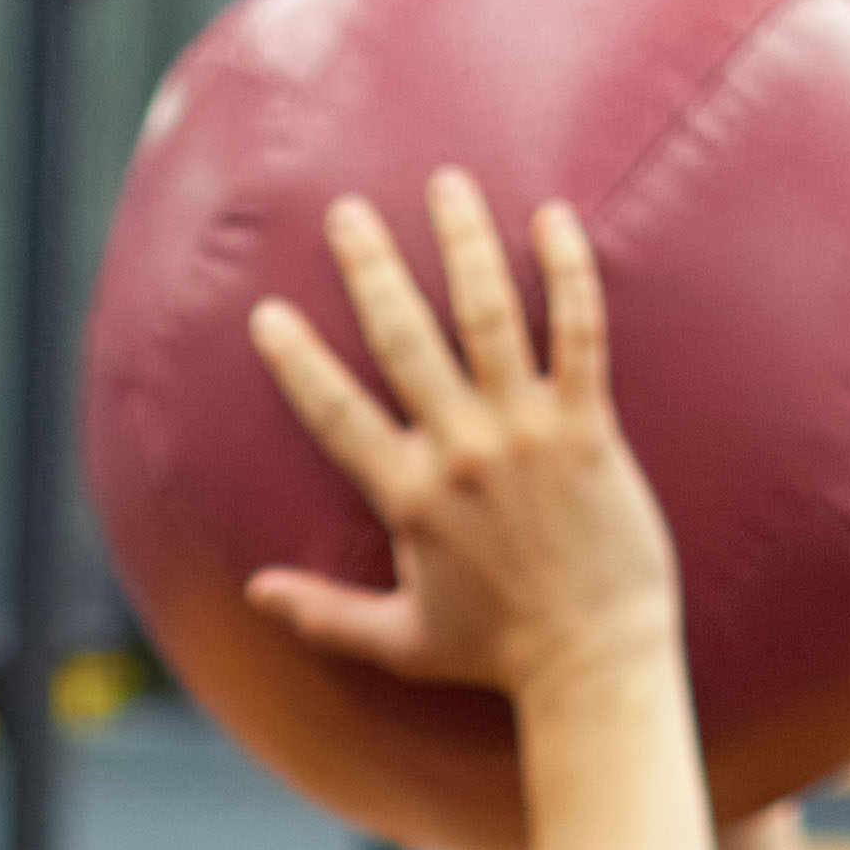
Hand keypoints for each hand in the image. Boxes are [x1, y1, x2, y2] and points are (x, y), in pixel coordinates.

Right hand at [239, 171, 679, 702]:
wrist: (594, 664)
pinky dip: (569, 273)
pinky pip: (581, 334)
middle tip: (348, 212)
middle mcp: (463, 453)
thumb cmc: (498, 654)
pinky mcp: (590, 430)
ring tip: (446, 185)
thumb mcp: (400, 643)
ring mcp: (528, 435)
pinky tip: (554, 219)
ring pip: (489, 317)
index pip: (336, 412)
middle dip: (372, 268)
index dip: (297, 361)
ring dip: (464, 244)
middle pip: (405, 340)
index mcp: (409, 498)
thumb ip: (323, 612)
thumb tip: (254, 595)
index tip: (268, 313)